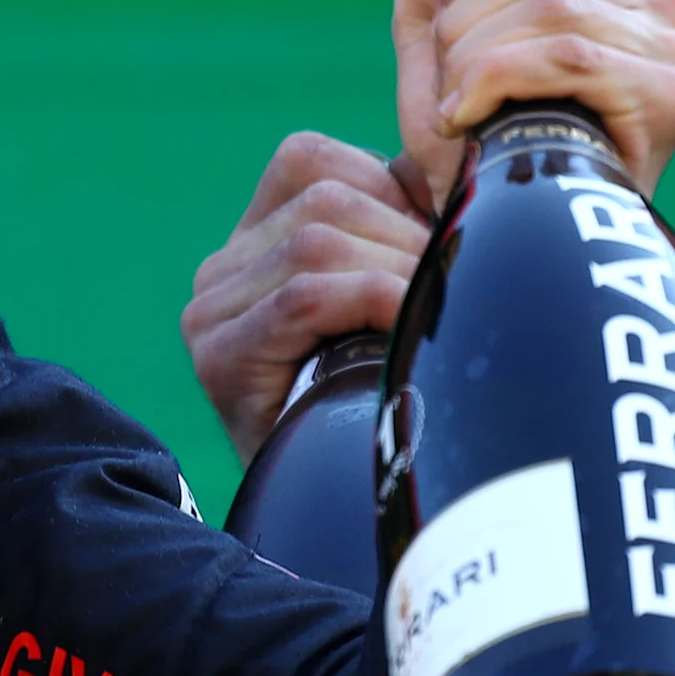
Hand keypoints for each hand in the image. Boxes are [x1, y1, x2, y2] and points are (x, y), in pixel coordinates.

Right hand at [184, 133, 432, 464]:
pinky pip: (304, 297)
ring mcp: (210, 313)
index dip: (390, 181)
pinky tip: (411, 329)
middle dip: (408, 233)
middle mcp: (219, 271)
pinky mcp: (218, 357)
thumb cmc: (380, 404)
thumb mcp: (388, 302)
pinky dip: (372, 300)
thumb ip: (399, 235)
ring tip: (438, 312)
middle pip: (324, 198)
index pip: (309, 160)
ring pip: (317, 241)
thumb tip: (463, 171)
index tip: (444, 230)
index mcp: (252, 242)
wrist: (337, 515)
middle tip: (460, 283)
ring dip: (398, 271)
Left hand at [394, 0, 674, 199]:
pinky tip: (467, 115)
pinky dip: (494, 81)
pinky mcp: (667, 93)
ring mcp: (674, 47)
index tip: (448, 33)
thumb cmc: (468, 118)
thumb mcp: (432, 17)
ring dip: (474, 58)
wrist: (490, 217)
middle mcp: (663, 0)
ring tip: (456, 103)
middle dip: (466, 23)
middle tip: (446, 80)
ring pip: (551, 9)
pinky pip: (567, 57)